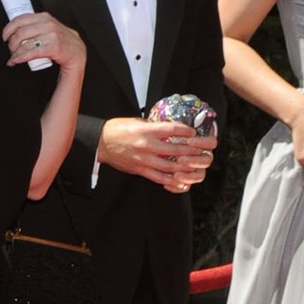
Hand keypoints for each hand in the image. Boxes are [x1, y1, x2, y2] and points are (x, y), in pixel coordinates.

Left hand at [3, 11, 84, 74]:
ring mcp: (52, 35)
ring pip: (25, 43)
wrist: (77, 52)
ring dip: (15, 52)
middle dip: (11, 43)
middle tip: (11, 50)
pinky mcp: (54, 47)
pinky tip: (17, 60)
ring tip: (14, 57)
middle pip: (21, 32)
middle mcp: (48, 24)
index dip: (9, 28)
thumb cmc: (61, 41)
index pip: (21, 19)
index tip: (5, 36)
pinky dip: (21, 57)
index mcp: (44, 17)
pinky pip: (32, 52)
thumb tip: (17, 29)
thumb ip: (37, 25)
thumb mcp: (49, 28)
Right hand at [98, 117, 216, 192]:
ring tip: (195, 165)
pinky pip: (158, 177)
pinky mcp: (140, 170)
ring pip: (170, 166)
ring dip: (185, 166)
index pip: (172, 129)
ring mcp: (144, 159)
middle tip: (202, 150)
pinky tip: (181, 181)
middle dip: (191, 150)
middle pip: (175, 149)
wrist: (101, 143)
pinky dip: (171, 180)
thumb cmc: (118, 130)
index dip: (186, 131)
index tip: (193, 132)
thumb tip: (169, 129)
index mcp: (146, 130)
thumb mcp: (137, 121)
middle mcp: (146, 145)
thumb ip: (154, 127)